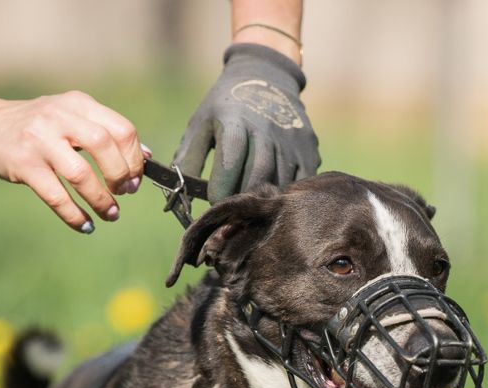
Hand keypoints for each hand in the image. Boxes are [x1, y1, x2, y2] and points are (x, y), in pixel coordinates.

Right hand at [0, 91, 146, 232]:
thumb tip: (145, 157)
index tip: (135, 179)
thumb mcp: (71, 117)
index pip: (121, 129)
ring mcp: (39, 140)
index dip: (134, 158)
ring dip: (101, 200)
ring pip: (81, 174)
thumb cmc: (36, 127)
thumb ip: (105, 132)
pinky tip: (86, 225)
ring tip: (111, 214)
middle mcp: (59, 117)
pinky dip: (75, 216)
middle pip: (104, 146)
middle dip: (121, 175)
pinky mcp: (23, 164)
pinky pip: (56, 196)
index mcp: (77, 104)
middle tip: (124, 193)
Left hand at [174, 43, 319, 202]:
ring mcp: (291, 140)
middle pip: (257, 176)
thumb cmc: (226, 106)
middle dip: (242, 197)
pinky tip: (273, 194)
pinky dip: (286, 193)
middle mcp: (266, 130)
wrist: (266, 76)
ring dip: (264, 199)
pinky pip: (300, 180)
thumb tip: (179, 191)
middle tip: (233, 212)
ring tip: (250, 206)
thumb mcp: (201, 123)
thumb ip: (189, 157)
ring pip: (280, 182)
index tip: (214, 202)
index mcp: (235, 122)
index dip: (220, 190)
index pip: (229, 163)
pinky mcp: (308, 148)